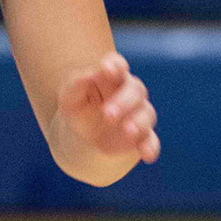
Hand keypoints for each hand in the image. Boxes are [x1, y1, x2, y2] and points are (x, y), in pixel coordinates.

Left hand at [59, 51, 159, 166]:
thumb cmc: (78, 110)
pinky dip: (150, 147)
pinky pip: (151, 141)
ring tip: (127, 131)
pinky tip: (146, 155)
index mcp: (111, 77)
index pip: (117, 65)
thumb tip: (89, 74)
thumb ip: (77, 83)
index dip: (114, 65)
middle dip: (123, 101)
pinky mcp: (142, 138)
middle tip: (107, 115)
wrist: (82, 141)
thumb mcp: (69, 97)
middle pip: (135, 90)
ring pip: (146, 114)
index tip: (106, 70)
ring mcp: (138, 115)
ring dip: (138, 122)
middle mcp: (129, 93)